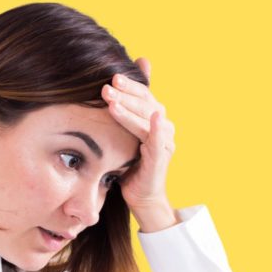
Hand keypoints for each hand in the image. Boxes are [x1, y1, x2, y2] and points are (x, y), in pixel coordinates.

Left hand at [101, 57, 177, 230]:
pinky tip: (155, 118)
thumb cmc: (128, 162)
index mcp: (153, 117)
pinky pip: (159, 142)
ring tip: (112, 102)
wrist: (139, 195)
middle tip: (107, 87)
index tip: (111, 77)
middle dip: (125, 94)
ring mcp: (165, 141)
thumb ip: (120, 111)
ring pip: (148, 119)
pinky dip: (158, 129)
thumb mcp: (122, 134)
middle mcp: (163, 126)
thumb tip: (110, 86)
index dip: (129, 85)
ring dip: (130, 110)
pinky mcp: (162, 158)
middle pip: (145, 103)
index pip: (142, 94)